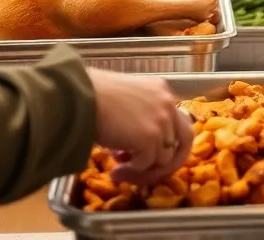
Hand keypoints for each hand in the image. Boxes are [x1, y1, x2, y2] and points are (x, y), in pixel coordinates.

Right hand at [87, 69, 193, 185]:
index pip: (178, 121)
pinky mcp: (150, 138)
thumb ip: (140, 117)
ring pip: (164, 158)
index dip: (165, 141)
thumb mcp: (125, 100)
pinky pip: (146, 165)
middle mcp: (167, 103)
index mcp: (161, 91)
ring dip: (143, 169)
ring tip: (119, 169)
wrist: (78, 97)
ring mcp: (162, 121)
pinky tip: (115, 171)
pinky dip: (132, 172)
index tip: (147, 153)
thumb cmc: (91, 97)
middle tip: (151, 173)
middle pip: (185, 140)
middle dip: (170, 161)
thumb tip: (137, 149)